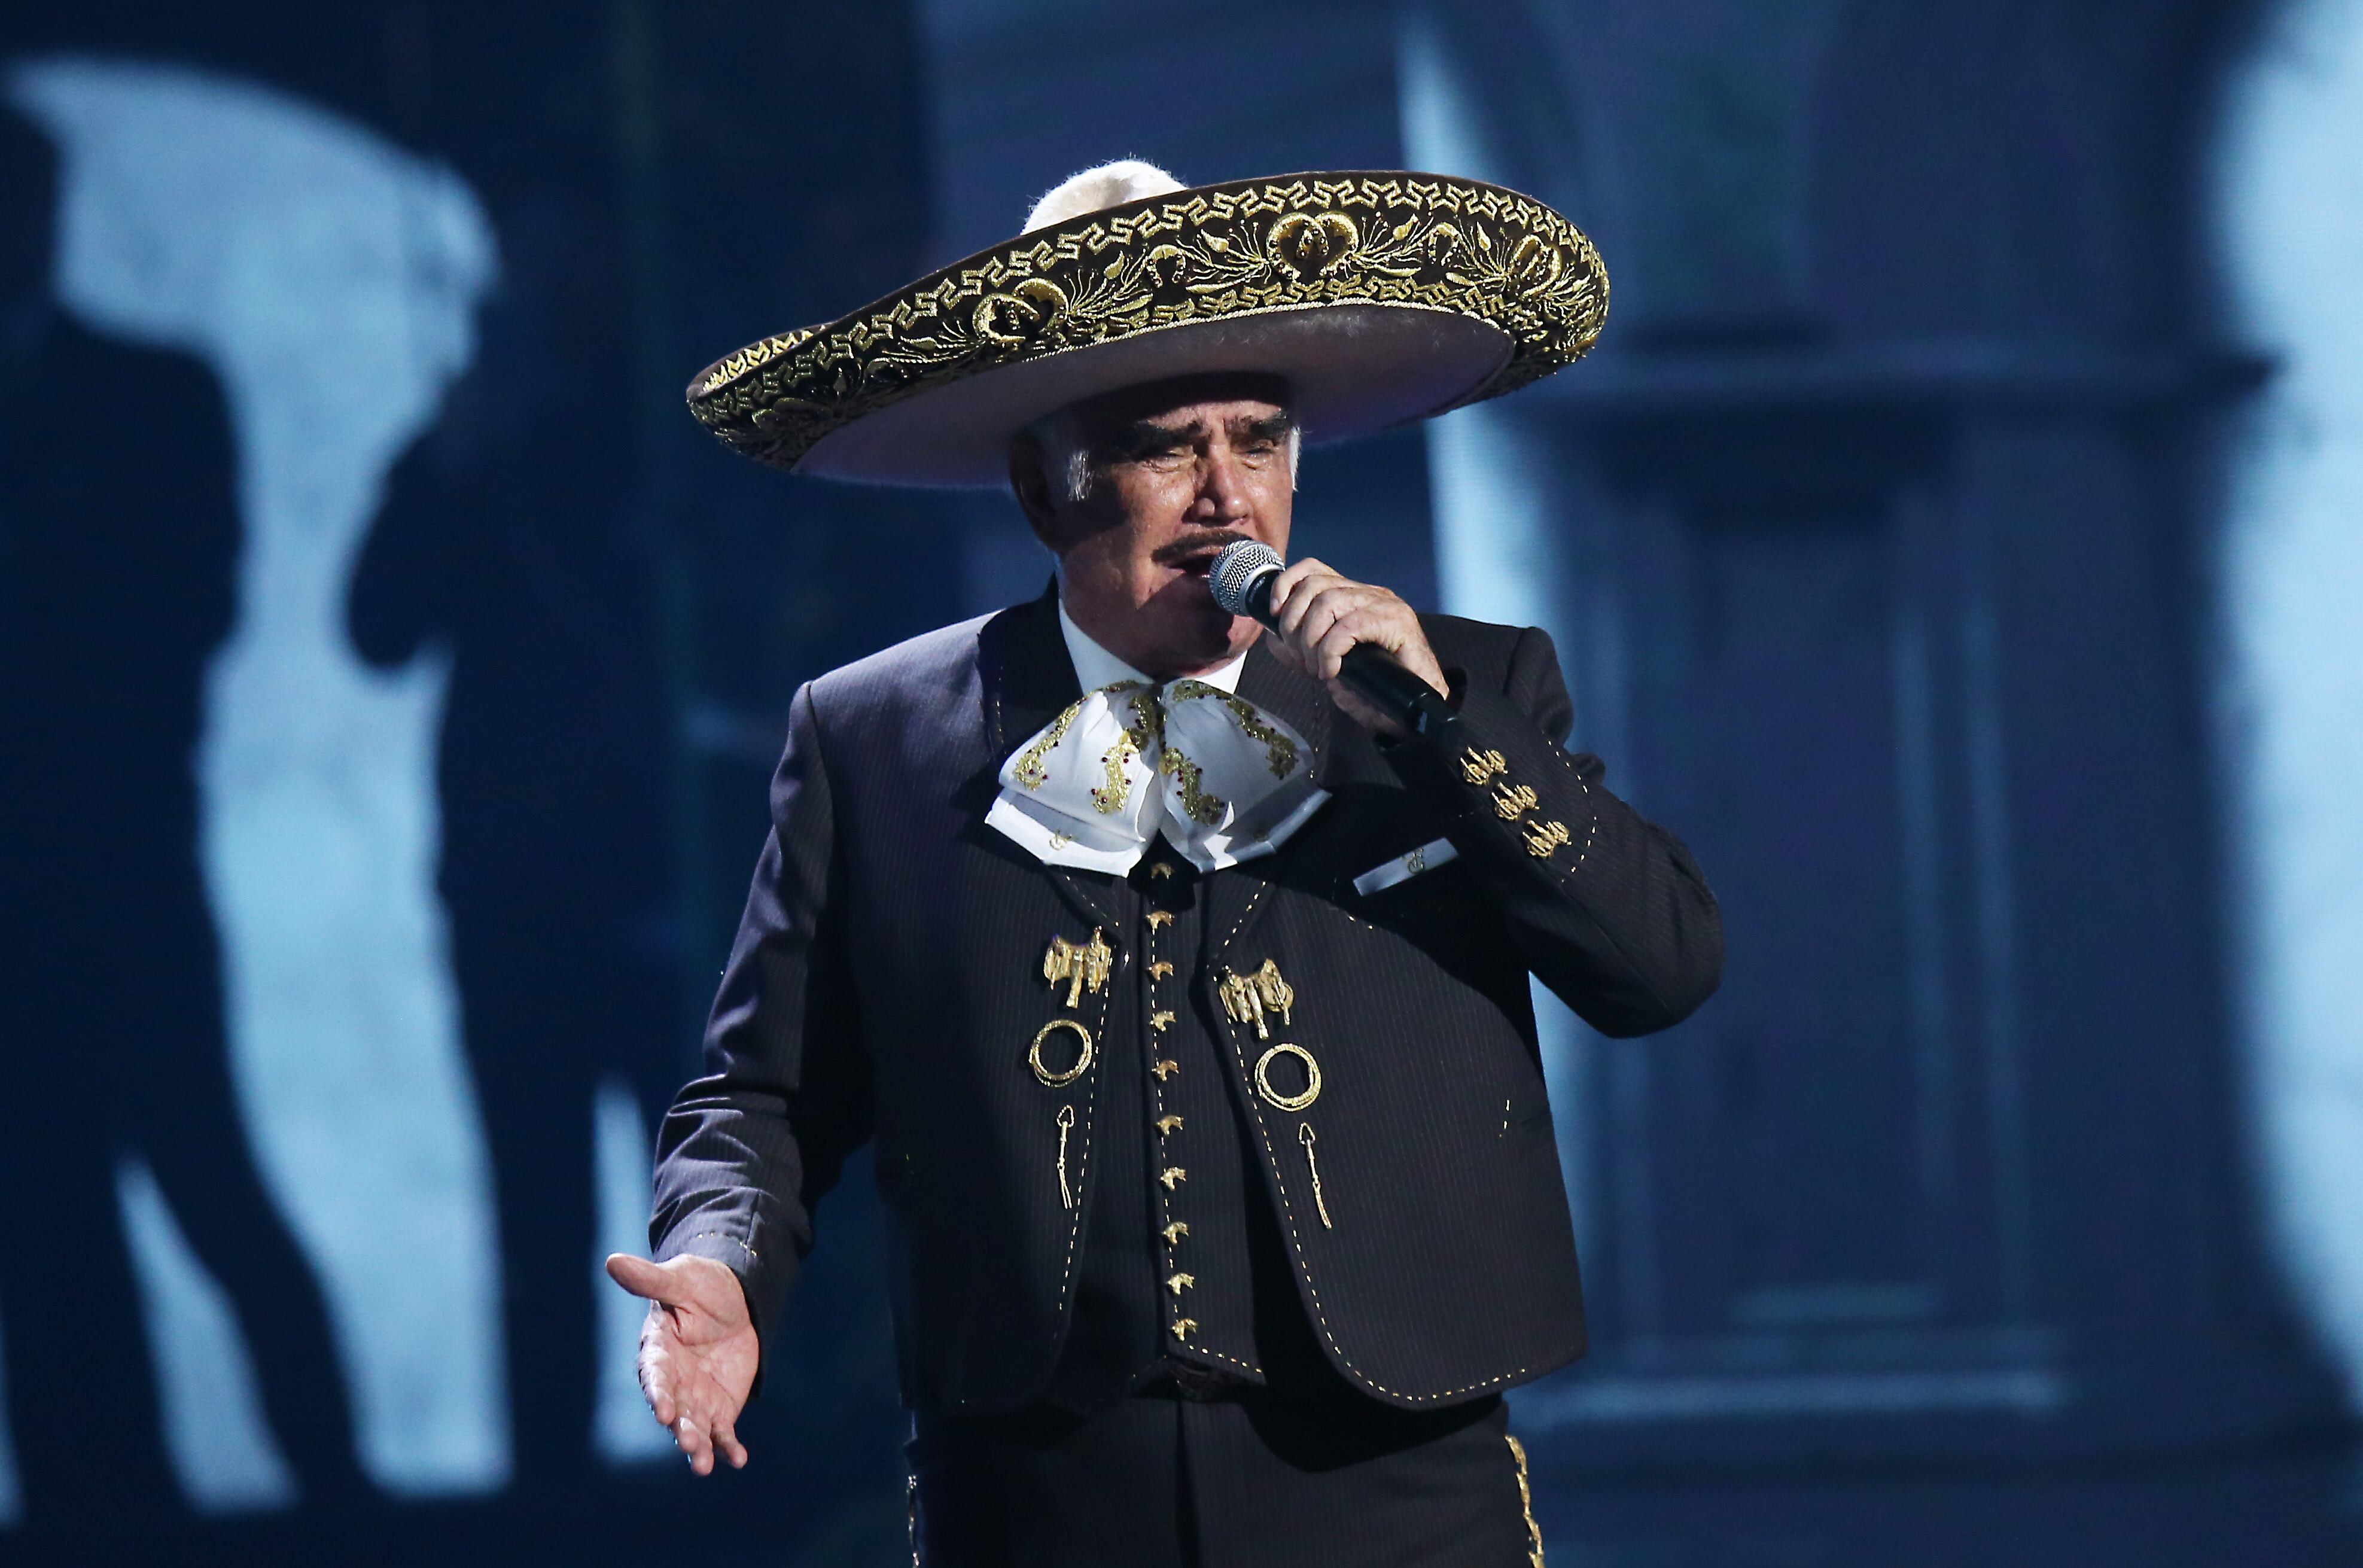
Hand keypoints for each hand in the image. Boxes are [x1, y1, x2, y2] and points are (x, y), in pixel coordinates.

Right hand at [605, 1253, 759, 1474]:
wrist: (734, 1299)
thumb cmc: (700, 1286)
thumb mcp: (680, 1279)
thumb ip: (651, 1280)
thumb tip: (612, 1262)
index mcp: (658, 1351)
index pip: (655, 1375)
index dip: (659, 1393)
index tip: (664, 1410)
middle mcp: (673, 1381)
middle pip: (674, 1409)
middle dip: (680, 1428)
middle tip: (689, 1444)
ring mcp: (695, 1398)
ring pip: (694, 1427)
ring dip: (698, 1446)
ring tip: (703, 1465)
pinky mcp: (719, 1408)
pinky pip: (722, 1432)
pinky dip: (728, 1447)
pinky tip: (738, 1460)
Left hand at [1263, 557, 1447, 736]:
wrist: (1415, 713)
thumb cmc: (1375, 690)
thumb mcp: (1328, 668)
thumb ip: (1302, 652)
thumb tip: (1273, 639)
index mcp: (1354, 596)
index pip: (1314, 569)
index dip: (1287, 586)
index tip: (1274, 615)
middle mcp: (1370, 594)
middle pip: (1314, 585)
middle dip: (1294, 623)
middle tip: (1301, 659)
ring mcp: (1385, 606)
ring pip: (1328, 602)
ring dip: (1311, 640)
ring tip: (1317, 669)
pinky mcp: (1398, 623)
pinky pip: (1349, 626)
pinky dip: (1331, 650)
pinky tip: (1331, 672)